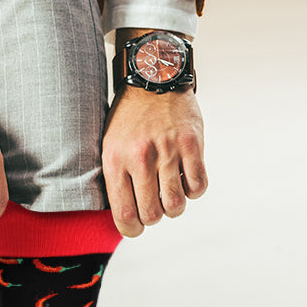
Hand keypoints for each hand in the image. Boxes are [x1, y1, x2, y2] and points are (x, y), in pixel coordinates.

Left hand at [101, 85, 206, 236]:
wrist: (153, 76)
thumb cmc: (127, 116)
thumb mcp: (108, 144)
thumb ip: (115, 177)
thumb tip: (123, 214)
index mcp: (115, 160)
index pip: (124, 214)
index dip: (132, 230)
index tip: (136, 227)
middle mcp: (141, 157)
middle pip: (152, 214)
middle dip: (154, 217)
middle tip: (153, 205)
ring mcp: (169, 151)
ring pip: (177, 205)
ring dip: (174, 206)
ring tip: (169, 193)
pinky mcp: (192, 144)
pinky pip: (198, 186)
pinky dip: (193, 189)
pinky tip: (185, 178)